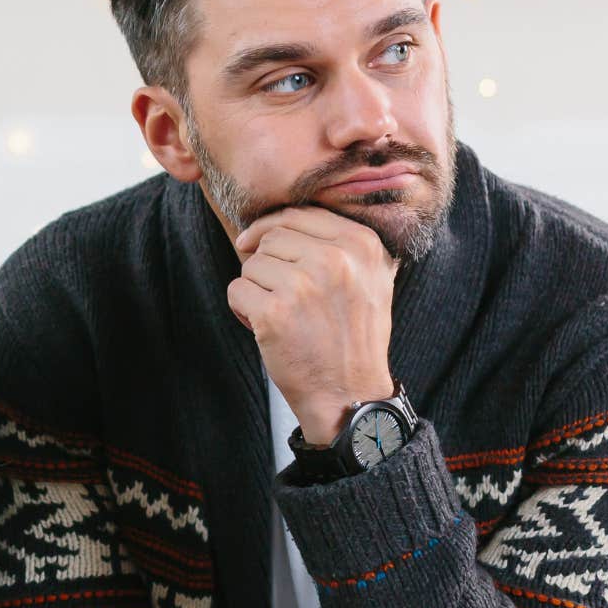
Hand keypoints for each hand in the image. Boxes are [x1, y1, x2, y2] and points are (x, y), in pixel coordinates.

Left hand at [229, 207, 397, 444]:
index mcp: (362, 244)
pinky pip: (236, 290)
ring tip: (281, 316)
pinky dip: (242, 310)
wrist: (349, 394)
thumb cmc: (352, 337)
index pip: (300, 214)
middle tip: (280, 296)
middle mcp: (336, 259)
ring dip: (255, 289)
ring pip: (251, 264)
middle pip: (272, 237)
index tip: (258, 245)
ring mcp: (304, 285)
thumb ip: (341, 242)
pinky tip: (266, 329)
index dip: (272, 228)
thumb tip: (289, 215)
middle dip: (265, 264)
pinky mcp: (275, 312)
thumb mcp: (370, 278)